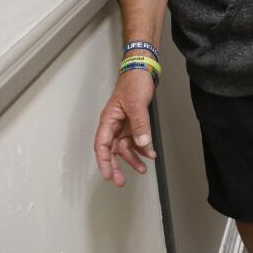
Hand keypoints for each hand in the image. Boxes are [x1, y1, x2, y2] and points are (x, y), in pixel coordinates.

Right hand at [93, 70, 157, 186]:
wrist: (144, 71)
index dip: (103, 162)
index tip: (108, 175)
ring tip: (143, 169)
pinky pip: (136, 140)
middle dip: (116, 166)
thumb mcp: (137, 104)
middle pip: (112, 150)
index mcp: (108, 120)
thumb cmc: (134, 84)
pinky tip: (150, 154)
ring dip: (133, 158)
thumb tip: (142, 144)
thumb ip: (140, 125)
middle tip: (120, 181)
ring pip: (125, 147)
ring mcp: (124, 125)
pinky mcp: (134, 123)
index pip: (102, 145)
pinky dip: (143, 148)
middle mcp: (114, 125)